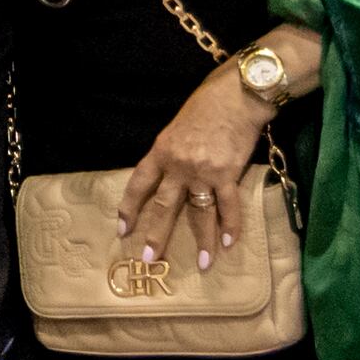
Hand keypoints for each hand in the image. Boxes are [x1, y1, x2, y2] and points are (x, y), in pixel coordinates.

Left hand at [116, 65, 272, 275]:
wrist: (237, 95)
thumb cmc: (207, 105)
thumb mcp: (177, 127)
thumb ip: (170, 152)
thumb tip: (168, 174)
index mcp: (161, 151)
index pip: (139, 184)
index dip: (129, 208)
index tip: (123, 229)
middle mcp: (179, 165)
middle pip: (164, 206)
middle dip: (157, 234)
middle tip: (150, 258)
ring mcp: (204, 172)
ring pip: (199, 213)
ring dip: (202, 241)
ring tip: (202, 265)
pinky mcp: (228, 174)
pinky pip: (228, 206)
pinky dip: (230, 226)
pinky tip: (228, 244)